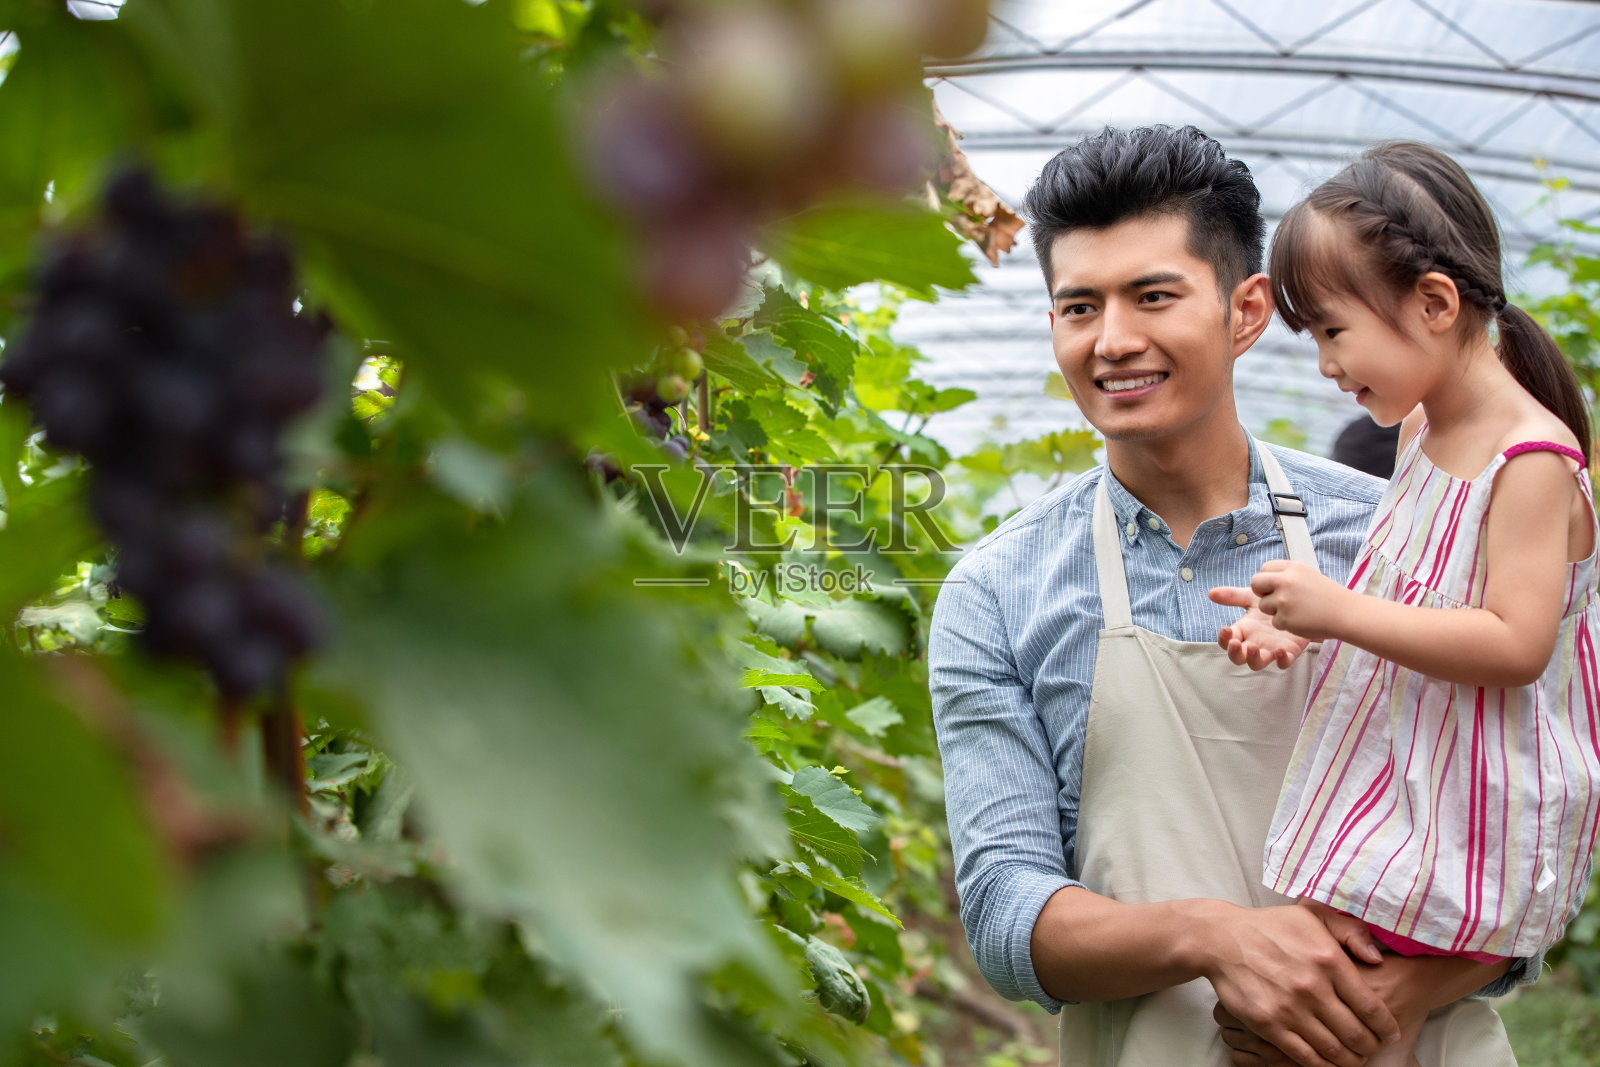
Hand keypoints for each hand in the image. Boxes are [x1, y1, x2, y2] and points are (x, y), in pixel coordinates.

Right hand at [1200, 902, 1399, 1066]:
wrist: (1222, 939)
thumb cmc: (1271, 927)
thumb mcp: (1313, 915)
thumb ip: (1351, 931)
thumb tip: (1377, 959)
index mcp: (1329, 959)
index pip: (1371, 1007)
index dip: (1387, 1027)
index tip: (1391, 1033)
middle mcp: (1312, 987)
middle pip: (1357, 1034)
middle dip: (1370, 1047)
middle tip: (1372, 1048)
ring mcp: (1289, 1008)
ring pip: (1334, 1050)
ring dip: (1350, 1060)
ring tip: (1353, 1058)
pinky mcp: (1268, 1024)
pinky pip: (1304, 1056)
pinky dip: (1322, 1066)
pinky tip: (1327, 1062)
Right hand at [1209, 584, 1310, 669]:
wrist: (1299, 605)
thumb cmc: (1272, 603)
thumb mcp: (1252, 597)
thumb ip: (1233, 596)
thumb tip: (1211, 593)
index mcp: (1243, 631)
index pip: (1227, 640)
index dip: (1224, 638)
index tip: (1226, 629)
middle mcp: (1253, 643)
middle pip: (1238, 657)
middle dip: (1234, 653)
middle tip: (1236, 643)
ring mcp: (1270, 650)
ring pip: (1257, 664)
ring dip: (1253, 659)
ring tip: (1253, 648)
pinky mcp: (1288, 652)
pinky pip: (1283, 663)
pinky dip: (1281, 660)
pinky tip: (1280, 651)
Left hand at [1247, 560, 1349, 641]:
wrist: (1347, 614)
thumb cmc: (1329, 596)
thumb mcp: (1308, 576)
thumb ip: (1287, 576)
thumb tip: (1266, 580)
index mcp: (1292, 568)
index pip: (1264, 568)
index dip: (1267, 579)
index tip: (1275, 586)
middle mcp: (1285, 581)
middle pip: (1255, 583)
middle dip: (1261, 592)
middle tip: (1276, 600)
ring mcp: (1283, 600)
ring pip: (1263, 606)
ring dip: (1275, 611)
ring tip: (1297, 610)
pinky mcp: (1285, 618)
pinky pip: (1275, 622)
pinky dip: (1286, 624)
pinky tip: (1302, 620)